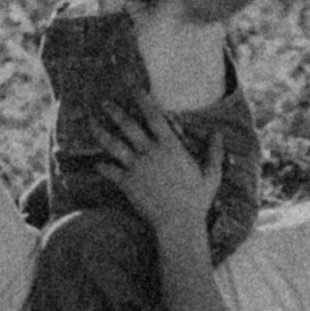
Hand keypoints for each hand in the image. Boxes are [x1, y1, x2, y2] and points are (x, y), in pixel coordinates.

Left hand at [92, 95, 223, 239]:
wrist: (179, 224)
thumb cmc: (197, 200)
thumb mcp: (212, 175)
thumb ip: (214, 152)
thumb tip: (218, 133)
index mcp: (170, 145)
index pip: (153, 115)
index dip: (141, 98)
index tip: (132, 86)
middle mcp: (150, 152)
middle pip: (128, 125)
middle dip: (115, 111)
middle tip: (104, 102)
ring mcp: (137, 167)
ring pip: (114, 145)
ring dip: (101, 133)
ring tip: (91, 123)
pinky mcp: (127, 184)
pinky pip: (110, 172)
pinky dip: (102, 167)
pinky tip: (97, 164)